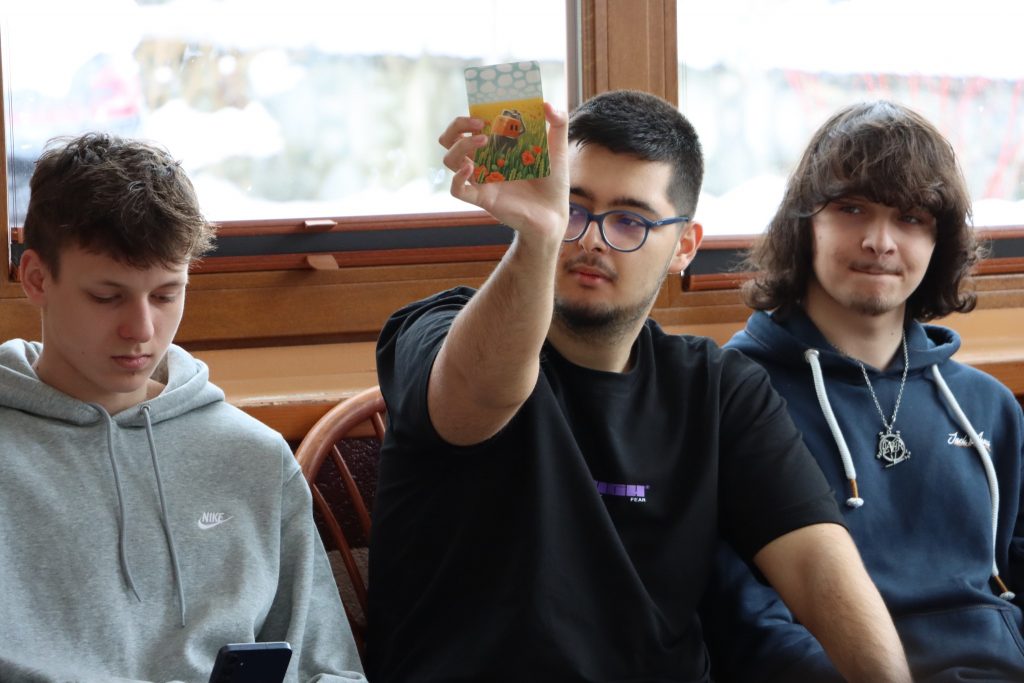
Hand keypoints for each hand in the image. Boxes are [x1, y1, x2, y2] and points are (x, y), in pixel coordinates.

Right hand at [439, 102, 568, 242]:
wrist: (555, 214)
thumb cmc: (553, 183)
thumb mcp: (558, 148)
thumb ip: (558, 123)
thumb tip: (546, 104)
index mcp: (496, 148)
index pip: (469, 127)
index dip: (469, 116)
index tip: (486, 110)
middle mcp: (484, 162)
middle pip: (450, 140)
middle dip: (457, 126)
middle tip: (480, 123)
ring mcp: (481, 180)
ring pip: (450, 160)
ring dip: (460, 146)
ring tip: (484, 141)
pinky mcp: (483, 198)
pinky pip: (457, 189)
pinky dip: (457, 178)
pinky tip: (471, 168)